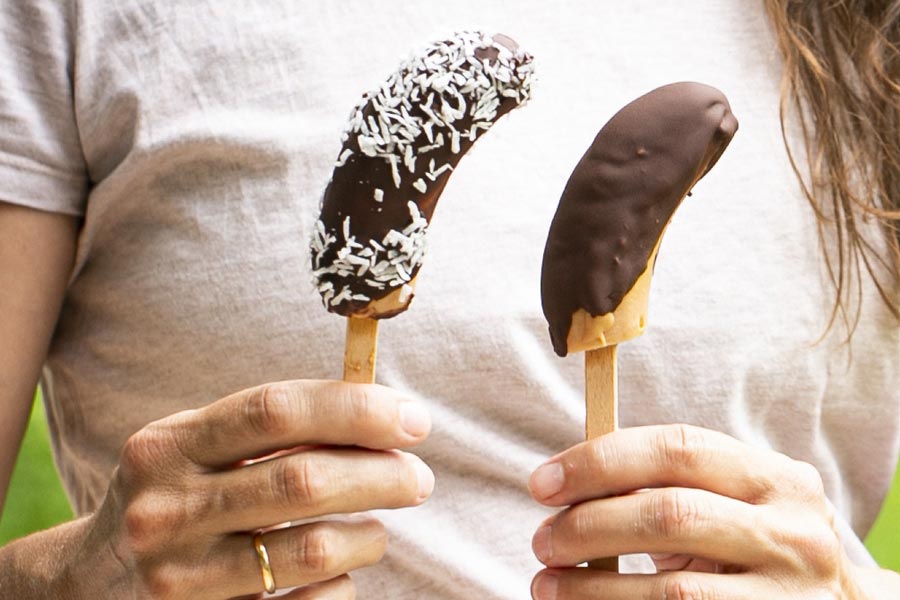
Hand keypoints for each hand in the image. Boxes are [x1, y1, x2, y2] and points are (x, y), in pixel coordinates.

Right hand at [76, 380, 433, 598]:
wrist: (88, 584)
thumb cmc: (175, 496)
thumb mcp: (198, 449)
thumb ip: (270, 429)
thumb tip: (380, 416)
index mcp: (169, 445)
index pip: (277, 411)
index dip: (356, 410)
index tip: (413, 420)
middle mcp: (166, 509)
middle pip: (303, 481)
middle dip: (381, 475)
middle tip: (418, 478)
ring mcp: (179, 578)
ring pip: (312, 551)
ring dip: (368, 536)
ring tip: (377, 529)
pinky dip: (338, 586)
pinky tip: (336, 572)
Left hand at [527, 424, 868, 598]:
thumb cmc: (756, 546)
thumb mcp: (730, 504)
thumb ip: (670, 486)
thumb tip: (570, 487)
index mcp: (776, 478)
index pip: (677, 449)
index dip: (600, 462)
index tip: (543, 483)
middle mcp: (793, 532)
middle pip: (669, 514)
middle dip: (588, 525)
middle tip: (541, 540)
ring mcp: (788, 595)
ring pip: (672, 592)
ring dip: (592, 589)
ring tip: (548, 584)